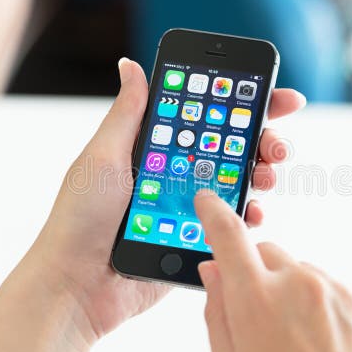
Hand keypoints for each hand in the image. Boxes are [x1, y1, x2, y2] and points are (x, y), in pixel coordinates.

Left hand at [28, 58, 305, 345]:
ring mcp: (188, 208)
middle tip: (275, 145)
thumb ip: (128, 114)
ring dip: (261, 175)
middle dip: (263, 140)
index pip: (206, 116)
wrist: (76, 286)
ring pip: (239, 184)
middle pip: (232, 148)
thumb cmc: (79, 219)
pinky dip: (249, 216)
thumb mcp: (103, 157)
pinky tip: (253, 212)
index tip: (276, 94)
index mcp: (156, 149)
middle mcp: (176, 174)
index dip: (243, 103)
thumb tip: (131, 65)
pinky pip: (231, 224)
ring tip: (265, 176)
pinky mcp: (195, 241)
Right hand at [194, 190, 351, 351]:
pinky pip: (336, 291)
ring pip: (304, 274)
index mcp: (258, 301)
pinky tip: (326, 347)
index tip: (208, 202)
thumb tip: (214, 273)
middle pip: (269, 254)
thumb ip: (217, 312)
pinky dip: (325, 308)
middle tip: (261, 319)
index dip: (214, 213)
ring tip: (301, 345)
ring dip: (295, 294)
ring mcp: (340, 291)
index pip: (229, 236)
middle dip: (258, 275)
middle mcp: (300, 284)